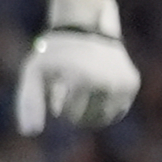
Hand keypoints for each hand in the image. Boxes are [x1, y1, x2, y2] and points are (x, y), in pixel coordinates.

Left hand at [16, 0, 140, 132]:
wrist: (84, 27)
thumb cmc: (54, 56)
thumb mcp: (34, 74)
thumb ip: (29, 103)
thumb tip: (29, 134)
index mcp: (76, 77)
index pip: (66, 112)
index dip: (59, 104)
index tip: (57, 94)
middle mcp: (101, 80)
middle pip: (83, 120)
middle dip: (72, 111)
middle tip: (66, 89)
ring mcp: (119, 82)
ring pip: (103, 119)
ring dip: (90, 114)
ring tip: (80, 92)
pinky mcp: (132, 82)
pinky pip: (118, 111)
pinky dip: (107, 107)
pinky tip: (96, 91)